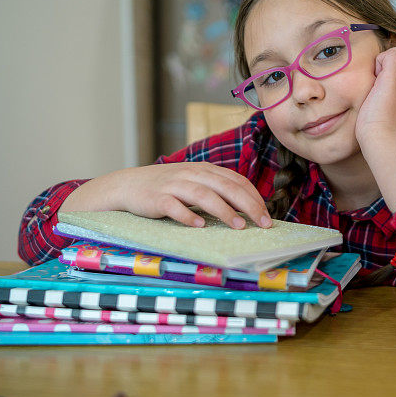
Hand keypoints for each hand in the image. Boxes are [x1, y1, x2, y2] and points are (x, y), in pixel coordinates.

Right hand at [63, 162, 271, 229]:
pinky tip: (200, 226)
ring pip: (203, 195)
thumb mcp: (194, 182)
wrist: (128, 185)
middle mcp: (192, 174)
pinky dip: (187, 215)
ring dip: (224, 210)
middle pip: (225, 187)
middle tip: (263, 223)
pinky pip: (174, 206)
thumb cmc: (167, 188)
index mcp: (205, 170)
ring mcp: (174, 185)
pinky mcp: (157, 198)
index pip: (236, 181)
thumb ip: (217, 190)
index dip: (254, 197)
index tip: (267, 216)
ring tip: (239, 226)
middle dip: (248, 205)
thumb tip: (247, 208)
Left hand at [355, 46, 395, 143]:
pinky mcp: (393, 79)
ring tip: (378, 78)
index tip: (389, 82)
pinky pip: (391, 54)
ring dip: (388, 58)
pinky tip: (375, 79)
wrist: (384, 141)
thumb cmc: (385, 134)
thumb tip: (386, 95)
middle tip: (382, 78)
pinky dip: (380, 61)